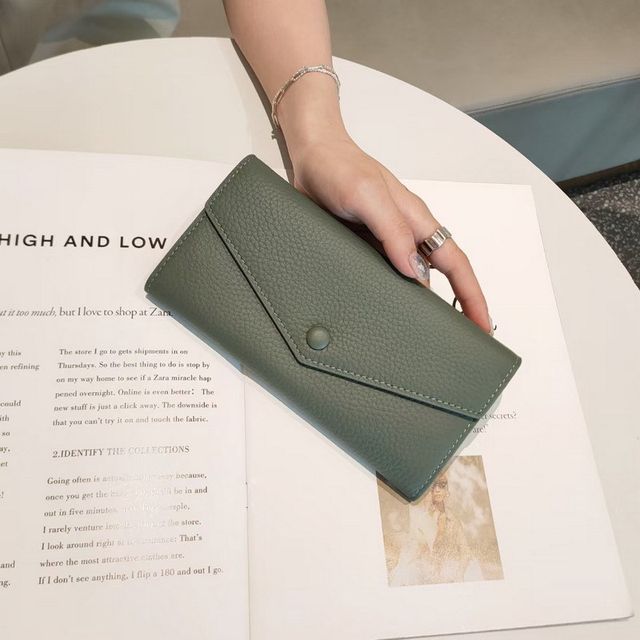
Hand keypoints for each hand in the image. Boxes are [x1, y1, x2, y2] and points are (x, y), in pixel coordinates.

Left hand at [287, 132, 493, 333]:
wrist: (312, 157)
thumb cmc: (341, 168)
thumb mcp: (368, 197)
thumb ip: (392, 231)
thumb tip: (416, 272)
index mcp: (417, 222)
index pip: (455, 264)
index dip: (472, 296)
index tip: (483, 326)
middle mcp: (406, 235)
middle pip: (442, 276)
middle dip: (457, 307)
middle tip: (462, 340)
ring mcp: (386, 243)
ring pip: (414, 280)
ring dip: (424, 305)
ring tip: (428, 334)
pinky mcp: (365, 247)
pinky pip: (385, 276)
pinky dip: (394, 296)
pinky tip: (387, 311)